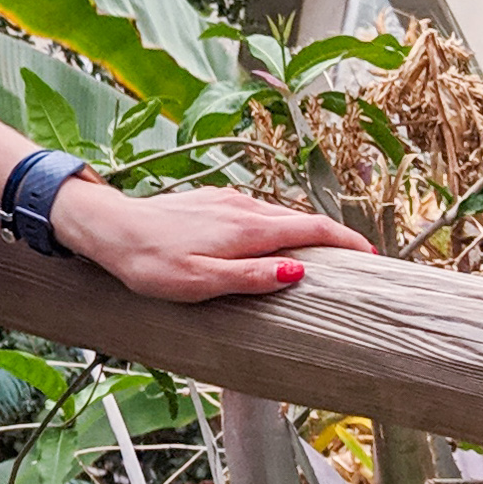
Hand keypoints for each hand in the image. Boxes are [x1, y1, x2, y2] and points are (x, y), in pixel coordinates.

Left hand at [50, 176, 374, 304]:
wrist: (110, 230)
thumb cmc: (151, 264)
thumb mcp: (201, 282)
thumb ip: (251, 278)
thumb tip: (298, 273)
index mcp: (247, 229)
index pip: (312, 230)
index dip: (346, 242)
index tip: (372, 256)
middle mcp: (243, 207)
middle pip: (301, 221)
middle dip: (332, 239)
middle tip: (356, 262)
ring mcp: (227, 201)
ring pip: (277, 216)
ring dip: (302, 234)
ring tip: (319, 257)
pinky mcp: (211, 201)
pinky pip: (255, 214)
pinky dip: (275, 228)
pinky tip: (270, 243)